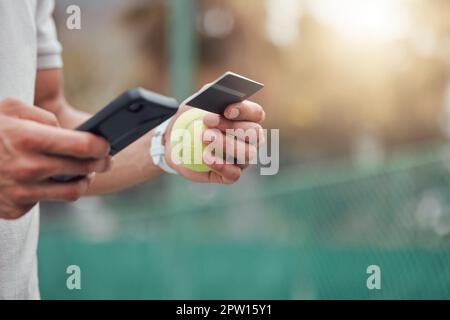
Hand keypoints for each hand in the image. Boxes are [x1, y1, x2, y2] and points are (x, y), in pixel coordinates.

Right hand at [0, 98, 112, 219]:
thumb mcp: (9, 109)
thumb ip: (43, 117)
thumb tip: (68, 133)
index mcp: (27, 139)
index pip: (83, 146)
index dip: (102, 146)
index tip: (107, 144)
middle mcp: (27, 168)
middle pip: (83, 170)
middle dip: (100, 164)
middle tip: (105, 160)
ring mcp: (20, 192)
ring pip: (71, 193)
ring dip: (82, 181)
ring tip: (84, 173)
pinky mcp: (14, 209)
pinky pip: (44, 202)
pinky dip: (48, 191)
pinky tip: (44, 181)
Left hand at [164, 100, 265, 183]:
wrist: (174, 143)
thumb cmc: (190, 120)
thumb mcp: (195, 102)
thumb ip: (207, 94)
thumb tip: (216, 91)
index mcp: (247, 119)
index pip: (257, 113)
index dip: (245, 110)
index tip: (226, 109)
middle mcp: (250, 140)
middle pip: (255, 134)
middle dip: (232, 127)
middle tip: (208, 122)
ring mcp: (242, 159)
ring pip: (248, 154)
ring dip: (227, 145)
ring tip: (204, 138)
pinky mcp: (230, 175)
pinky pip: (234, 174)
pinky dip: (221, 165)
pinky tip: (206, 157)